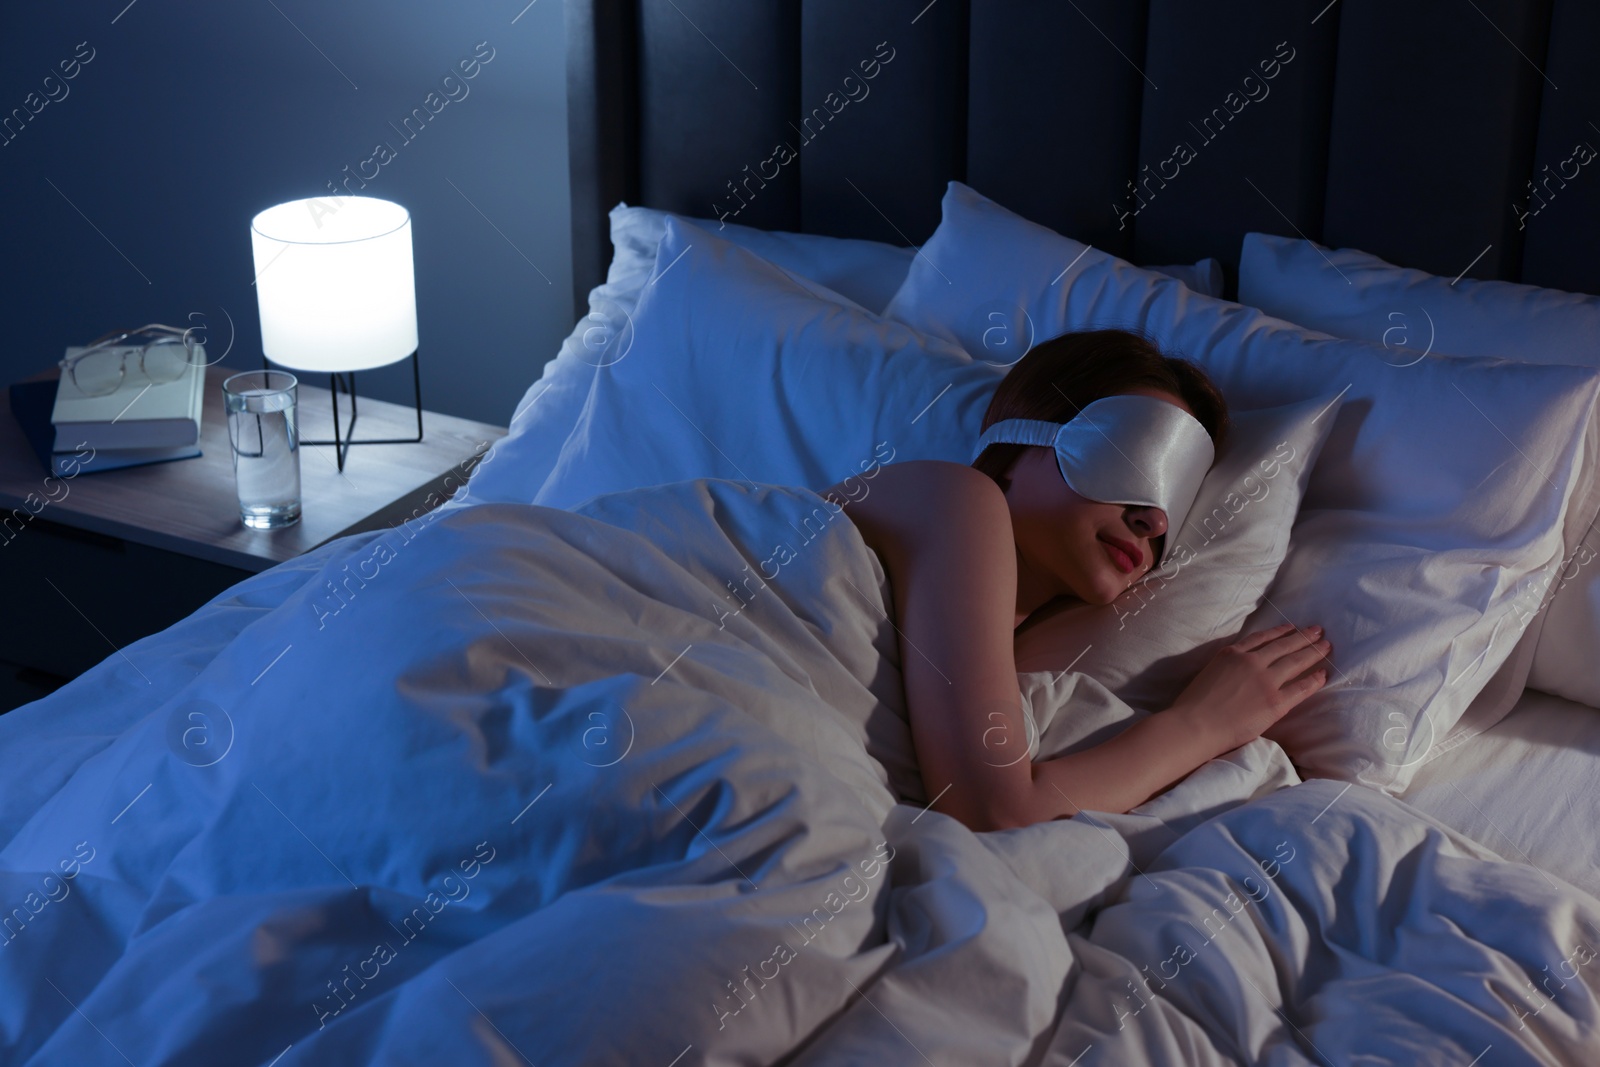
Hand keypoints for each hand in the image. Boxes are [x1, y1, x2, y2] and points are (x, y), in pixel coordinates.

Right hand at [1171, 622, 1331, 754]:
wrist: (1196, 725)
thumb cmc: (1193, 705)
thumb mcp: (1208, 672)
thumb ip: (1227, 666)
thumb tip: (1239, 669)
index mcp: (1232, 653)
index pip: (1262, 638)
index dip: (1279, 632)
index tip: (1292, 627)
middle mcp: (1251, 662)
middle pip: (1283, 646)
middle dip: (1303, 637)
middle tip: (1319, 631)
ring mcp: (1266, 681)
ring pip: (1295, 662)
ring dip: (1313, 652)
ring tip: (1326, 645)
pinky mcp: (1275, 702)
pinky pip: (1301, 688)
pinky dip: (1314, 679)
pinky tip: (1324, 673)